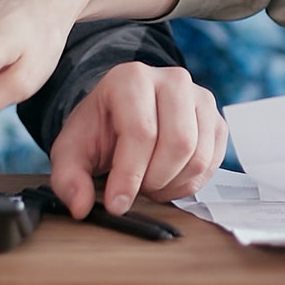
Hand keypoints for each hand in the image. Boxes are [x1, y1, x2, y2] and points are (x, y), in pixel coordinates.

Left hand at [48, 62, 224, 216]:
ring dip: (173, 184)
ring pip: (199, 156)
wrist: (122, 115)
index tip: (117, 205)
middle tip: (136, 189)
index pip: (141, 132)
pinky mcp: (216, 120)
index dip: (130, 175)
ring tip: (150, 184)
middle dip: (155, 180)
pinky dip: (191, 183)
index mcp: (131, 78)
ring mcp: (200, 98)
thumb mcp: (71, 151)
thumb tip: (81, 206)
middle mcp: (172, 80)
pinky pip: (213, 162)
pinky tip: (169, 179)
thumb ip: (68, 178)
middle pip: (178, 143)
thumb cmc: (99, 130)